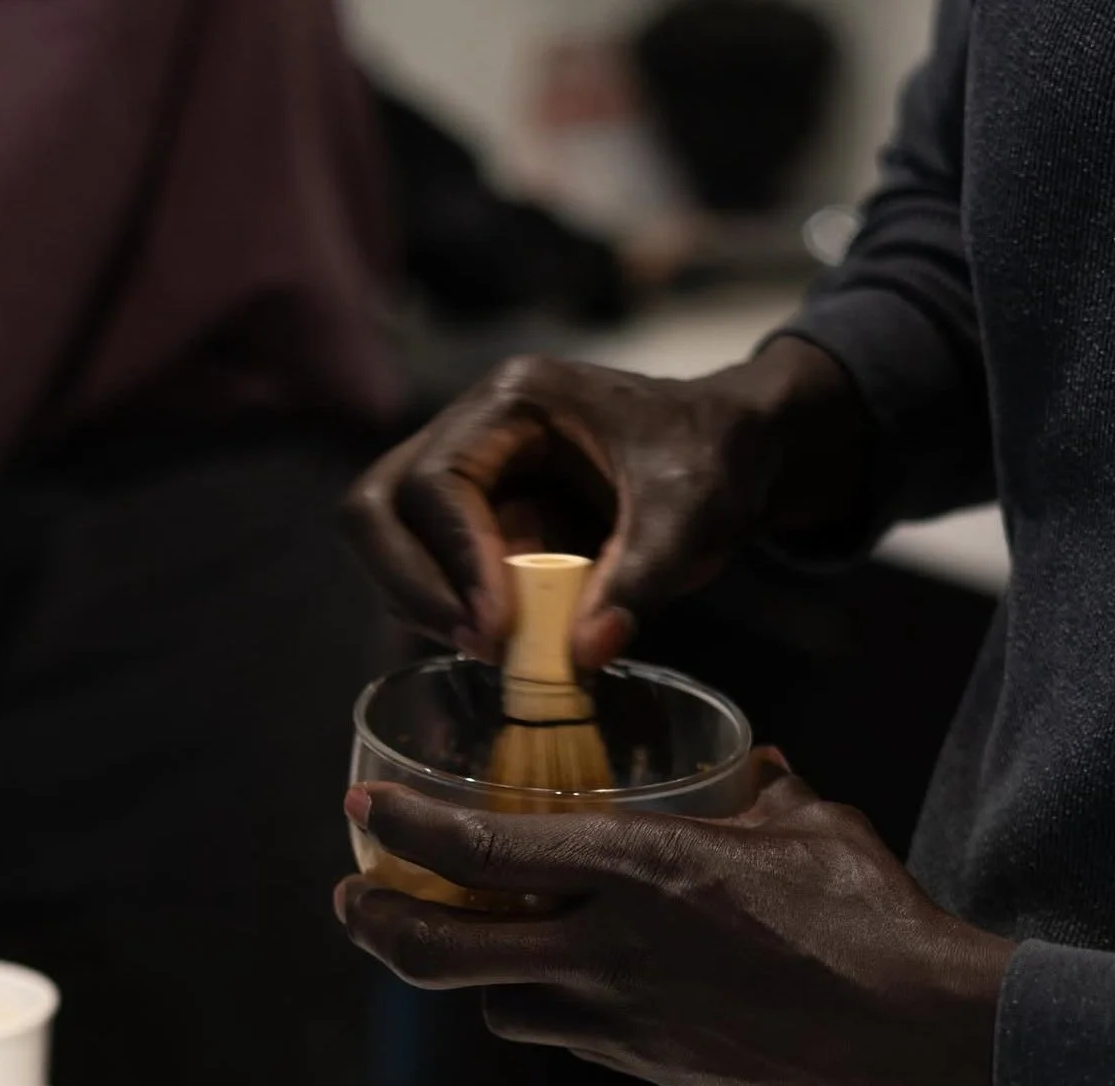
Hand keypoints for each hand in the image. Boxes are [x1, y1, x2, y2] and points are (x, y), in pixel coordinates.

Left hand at [335, 764, 1013, 1085]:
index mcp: (638, 867)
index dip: (406, 825)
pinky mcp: (650, 1068)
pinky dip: (547, 1006)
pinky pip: (566, 1035)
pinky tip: (576, 981)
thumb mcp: (808, 825)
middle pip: (445, 951)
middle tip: (353, 899)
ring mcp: (623, 1019)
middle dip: (379, 925)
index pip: (483, 845)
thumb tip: (757, 769)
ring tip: (470, 939)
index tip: (362, 805)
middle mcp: (608, 947)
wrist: (915, 1033)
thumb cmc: (866, 914)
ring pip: (496, 1003)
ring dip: (471, 970)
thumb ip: (762, 791)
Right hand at [343, 338, 869, 667]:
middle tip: (480, 645)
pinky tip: (508, 642)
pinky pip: (432, 573)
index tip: (496, 628)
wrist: (736, 451)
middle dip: (413, 585)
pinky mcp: (482, 522)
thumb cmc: (717, 458)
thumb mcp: (693, 514)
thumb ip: (640, 579)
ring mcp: (470, 478)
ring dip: (430, 605)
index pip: (435, 482)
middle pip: (378, 509)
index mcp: (514, 401)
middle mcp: (473, 432)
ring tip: (502, 649)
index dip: (453, 560)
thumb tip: (581, 656)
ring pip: (391, 544)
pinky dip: (455, 613)